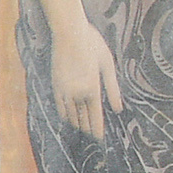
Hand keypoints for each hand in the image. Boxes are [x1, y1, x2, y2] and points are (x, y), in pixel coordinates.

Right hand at [52, 19, 122, 135]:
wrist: (69, 34)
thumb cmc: (92, 45)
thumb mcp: (108, 65)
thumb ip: (112, 88)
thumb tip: (117, 107)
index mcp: (92, 87)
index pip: (95, 114)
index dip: (97, 127)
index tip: (99, 138)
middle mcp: (77, 92)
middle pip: (82, 115)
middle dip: (87, 126)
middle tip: (92, 137)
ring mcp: (64, 89)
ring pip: (70, 111)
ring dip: (76, 121)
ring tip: (81, 129)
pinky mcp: (55, 84)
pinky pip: (59, 104)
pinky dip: (64, 113)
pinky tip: (67, 117)